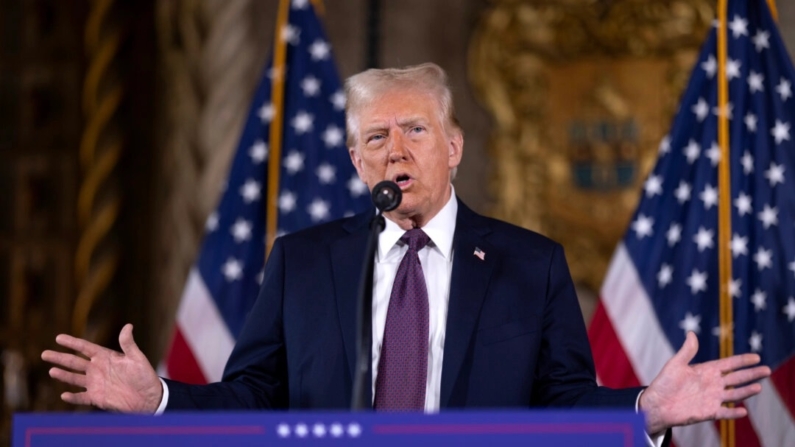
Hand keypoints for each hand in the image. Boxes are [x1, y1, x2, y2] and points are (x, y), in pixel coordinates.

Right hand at [41, 324, 162, 412]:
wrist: (149, 397)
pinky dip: (72, 397)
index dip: (72, 343)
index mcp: (106, 357)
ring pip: (74, 378)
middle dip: (60, 358)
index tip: (58, 338)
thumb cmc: (145, 375)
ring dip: (63, 375)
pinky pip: (81, 397)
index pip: (85, 348)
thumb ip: (128, 344)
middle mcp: (97, 369)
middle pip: (74, 362)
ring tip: (52, 371)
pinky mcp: (97, 398)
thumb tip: (128, 326)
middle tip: (45, 354)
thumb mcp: (137, 358)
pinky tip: (63, 395)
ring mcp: (96, 384)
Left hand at [640, 331, 770, 434]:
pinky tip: (743, 411)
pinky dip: (733, 413)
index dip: (742, 361)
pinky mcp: (708, 412)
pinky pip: (724, 413)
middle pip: (737, 378)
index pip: (729, 365)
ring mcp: (712, 398)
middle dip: (751, 374)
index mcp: (707, 371)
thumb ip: (687, 351)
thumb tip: (691, 333)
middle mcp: (713, 384)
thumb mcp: (675, 364)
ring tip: (758, 387)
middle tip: (767, 370)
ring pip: (734, 394)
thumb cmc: (664, 383)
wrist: (656, 403)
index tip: (756, 357)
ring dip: (746, 392)